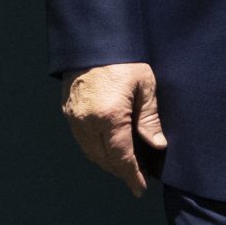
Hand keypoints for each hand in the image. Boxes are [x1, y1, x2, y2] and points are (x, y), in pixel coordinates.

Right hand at [60, 61, 164, 197]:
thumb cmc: (123, 57)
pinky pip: (82, 140)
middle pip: (104, 159)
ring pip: (90, 152)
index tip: (140, 188)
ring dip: (107, 162)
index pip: (121, 157)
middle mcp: (87, 121)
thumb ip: (149, 118)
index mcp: (109, 116)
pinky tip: (108, 146)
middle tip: (136, 177)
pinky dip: (95, 149)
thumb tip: (157, 144)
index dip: (132, 175)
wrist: (93, 37)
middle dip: (120, 171)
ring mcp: (74, 117)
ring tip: (125, 165)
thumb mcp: (145, 84)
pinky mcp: (68, 111)